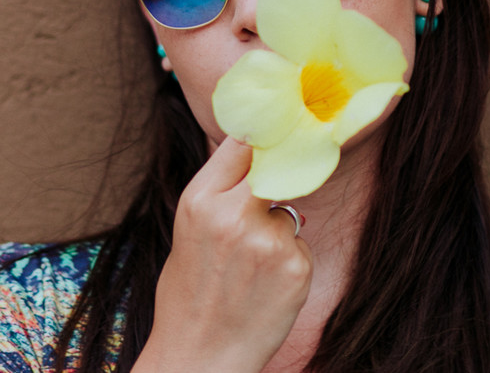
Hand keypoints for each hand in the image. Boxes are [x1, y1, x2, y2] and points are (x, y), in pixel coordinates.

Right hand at [135, 138, 312, 372]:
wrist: (200, 355)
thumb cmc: (190, 291)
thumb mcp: (188, 228)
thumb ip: (220, 190)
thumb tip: (255, 147)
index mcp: (200, 200)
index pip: (243, 143)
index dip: (260, 142)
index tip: (271, 139)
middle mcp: (235, 214)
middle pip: (274, 166)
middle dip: (275, 176)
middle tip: (264, 198)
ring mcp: (269, 240)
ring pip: (288, 211)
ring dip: (278, 228)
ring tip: (251, 266)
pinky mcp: (296, 266)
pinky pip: (300, 244)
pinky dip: (289, 260)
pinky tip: (266, 284)